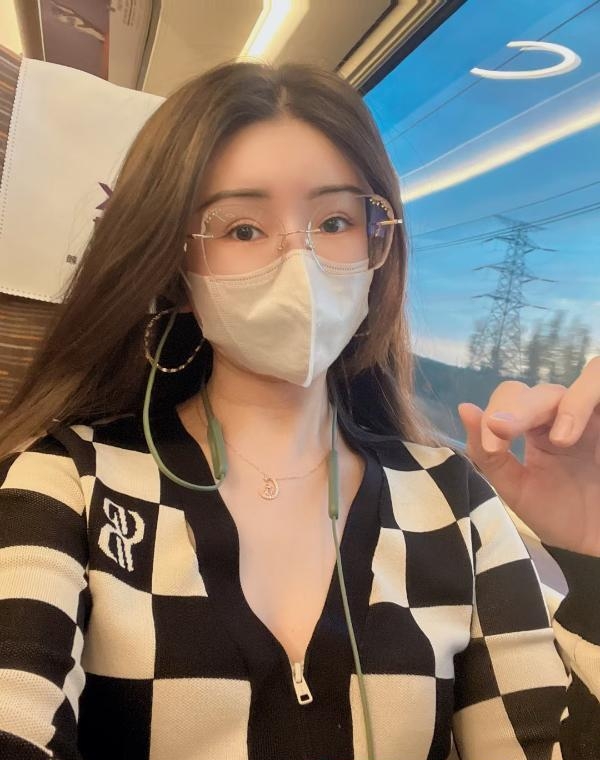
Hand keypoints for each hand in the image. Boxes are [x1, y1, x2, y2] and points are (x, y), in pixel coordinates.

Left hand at [457, 357, 599, 556]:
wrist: (595, 542)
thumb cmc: (561, 515)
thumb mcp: (517, 489)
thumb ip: (488, 453)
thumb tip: (464, 408)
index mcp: (536, 427)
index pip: (510, 398)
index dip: (496, 414)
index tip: (491, 449)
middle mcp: (566, 414)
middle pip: (538, 391)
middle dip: (516, 409)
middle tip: (503, 433)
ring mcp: (594, 416)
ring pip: (583, 378)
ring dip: (562, 403)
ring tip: (557, 440)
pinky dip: (584, 400)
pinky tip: (569, 435)